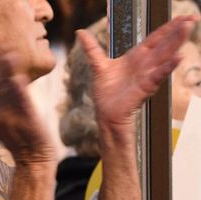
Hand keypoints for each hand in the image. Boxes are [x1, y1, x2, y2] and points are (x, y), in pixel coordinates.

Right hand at [0, 53, 56, 165]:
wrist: (32, 161)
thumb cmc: (19, 142)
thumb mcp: (0, 124)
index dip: (0, 70)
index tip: (3, 52)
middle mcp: (3, 113)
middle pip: (2, 87)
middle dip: (3, 67)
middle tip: (6, 48)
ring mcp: (14, 117)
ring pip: (10, 93)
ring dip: (10, 74)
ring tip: (10, 57)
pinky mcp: (27, 121)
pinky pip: (23, 105)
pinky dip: (20, 93)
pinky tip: (18, 79)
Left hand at [77, 16, 198, 131]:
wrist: (106, 113)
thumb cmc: (106, 92)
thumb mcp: (98, 65)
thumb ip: (91, 48)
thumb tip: (80, 32)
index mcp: (136, 57)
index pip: (155, 38)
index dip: (167, 27)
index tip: (181, 17)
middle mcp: (144, 65)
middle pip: (163, 44)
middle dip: (177, 31)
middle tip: (191, 18)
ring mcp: (146, 75)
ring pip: (164, 56)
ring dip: (176, 43)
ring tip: (186, 29)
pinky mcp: (144, 87)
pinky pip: (158, 75)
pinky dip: (167, 67)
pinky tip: (178, 57)